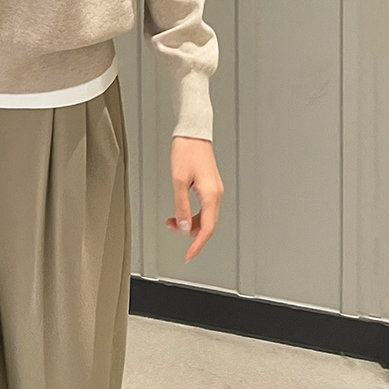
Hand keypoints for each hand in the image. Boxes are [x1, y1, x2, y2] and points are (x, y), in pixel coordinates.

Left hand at [166, 136, 223, 261]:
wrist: (193, 133)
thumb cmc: (187, 151)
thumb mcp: (179, 180)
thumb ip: (182, 206)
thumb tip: (184, 226)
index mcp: (211, 195)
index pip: (207, 229)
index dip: (197, 245)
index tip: (189, 256)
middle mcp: (216, 194)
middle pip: (207, 225)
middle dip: (189, 233)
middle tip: (171, 229)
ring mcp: (215, 191)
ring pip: (206, 217)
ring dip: (190, 223)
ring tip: (172, 220)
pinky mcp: (210, 186)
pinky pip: (204, 208)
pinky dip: (192, 214)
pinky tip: (181, 212)